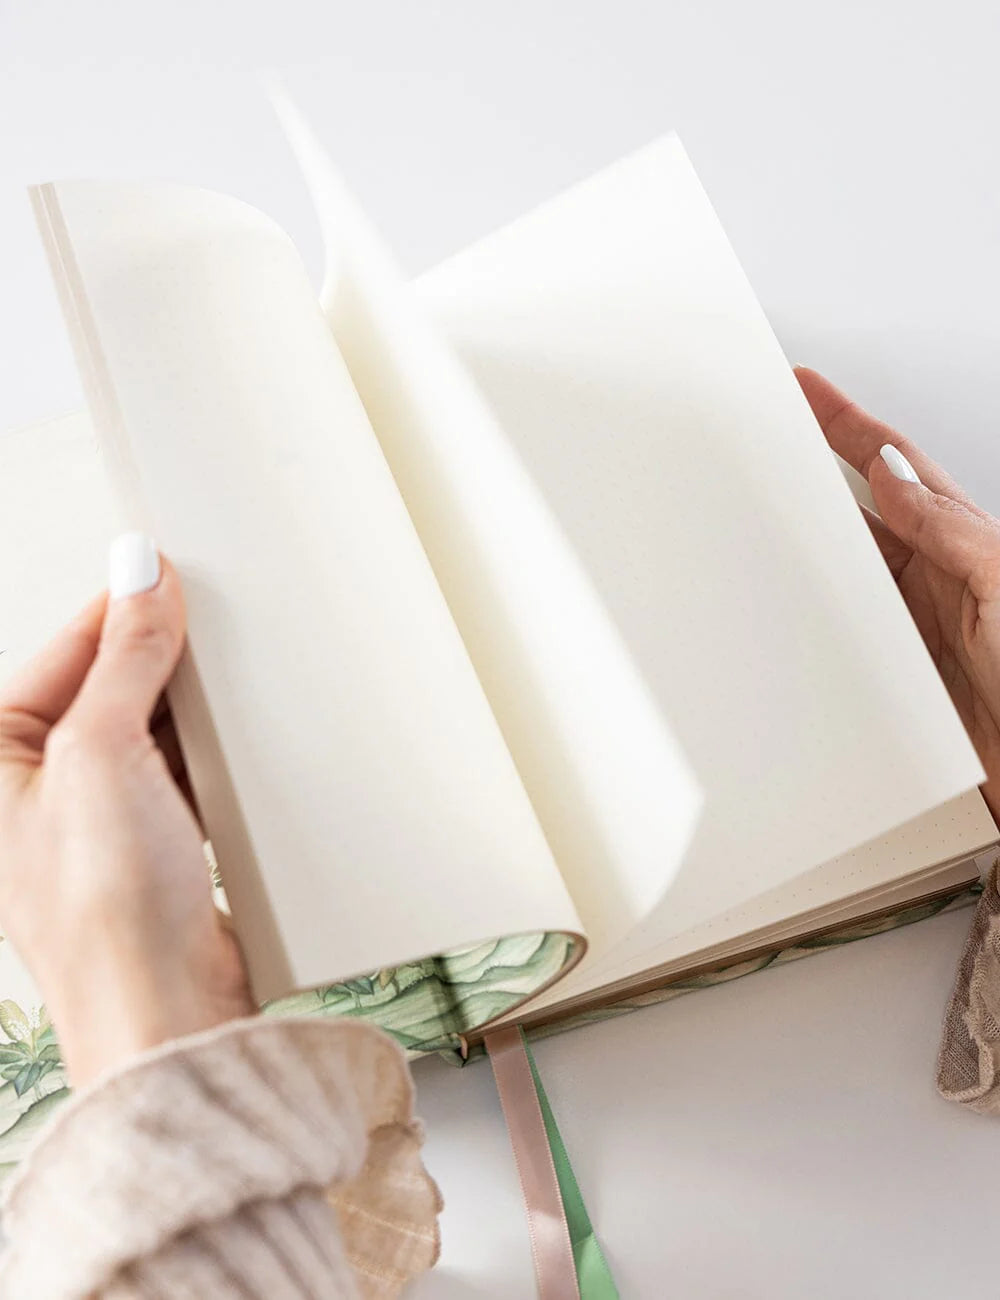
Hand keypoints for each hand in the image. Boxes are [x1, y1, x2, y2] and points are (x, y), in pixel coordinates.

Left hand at [0, 534, 252, 1085]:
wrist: (167, 1010)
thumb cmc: (105, 912)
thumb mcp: (102, 752)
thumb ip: (124, 659)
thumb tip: (137, 578)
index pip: (59, 655)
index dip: (115, 611)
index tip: (166, 571)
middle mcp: (33, 795)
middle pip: (104, 688)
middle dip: (155, 660)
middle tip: (203, 624)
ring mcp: (92, 823)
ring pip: (147, 730)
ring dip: (186, 709)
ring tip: (220, 689)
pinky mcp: (149, 848)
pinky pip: (178, 774)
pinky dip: (206, 753)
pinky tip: (231, 744)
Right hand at [797, 368, 999, 824]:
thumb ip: (950, 529)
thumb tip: (895, 473)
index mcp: (959, 542)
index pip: (892, 467)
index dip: (847, 424)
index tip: (806, 390)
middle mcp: (929, 578)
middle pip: (856, 510)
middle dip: (810, 470)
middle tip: (765, 437)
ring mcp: (905, 625)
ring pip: (838, 570)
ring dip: (800, 546)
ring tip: (755, 512)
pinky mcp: (886, 675)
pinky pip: (829, 633)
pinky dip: (800, 619)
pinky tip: (780, 609)